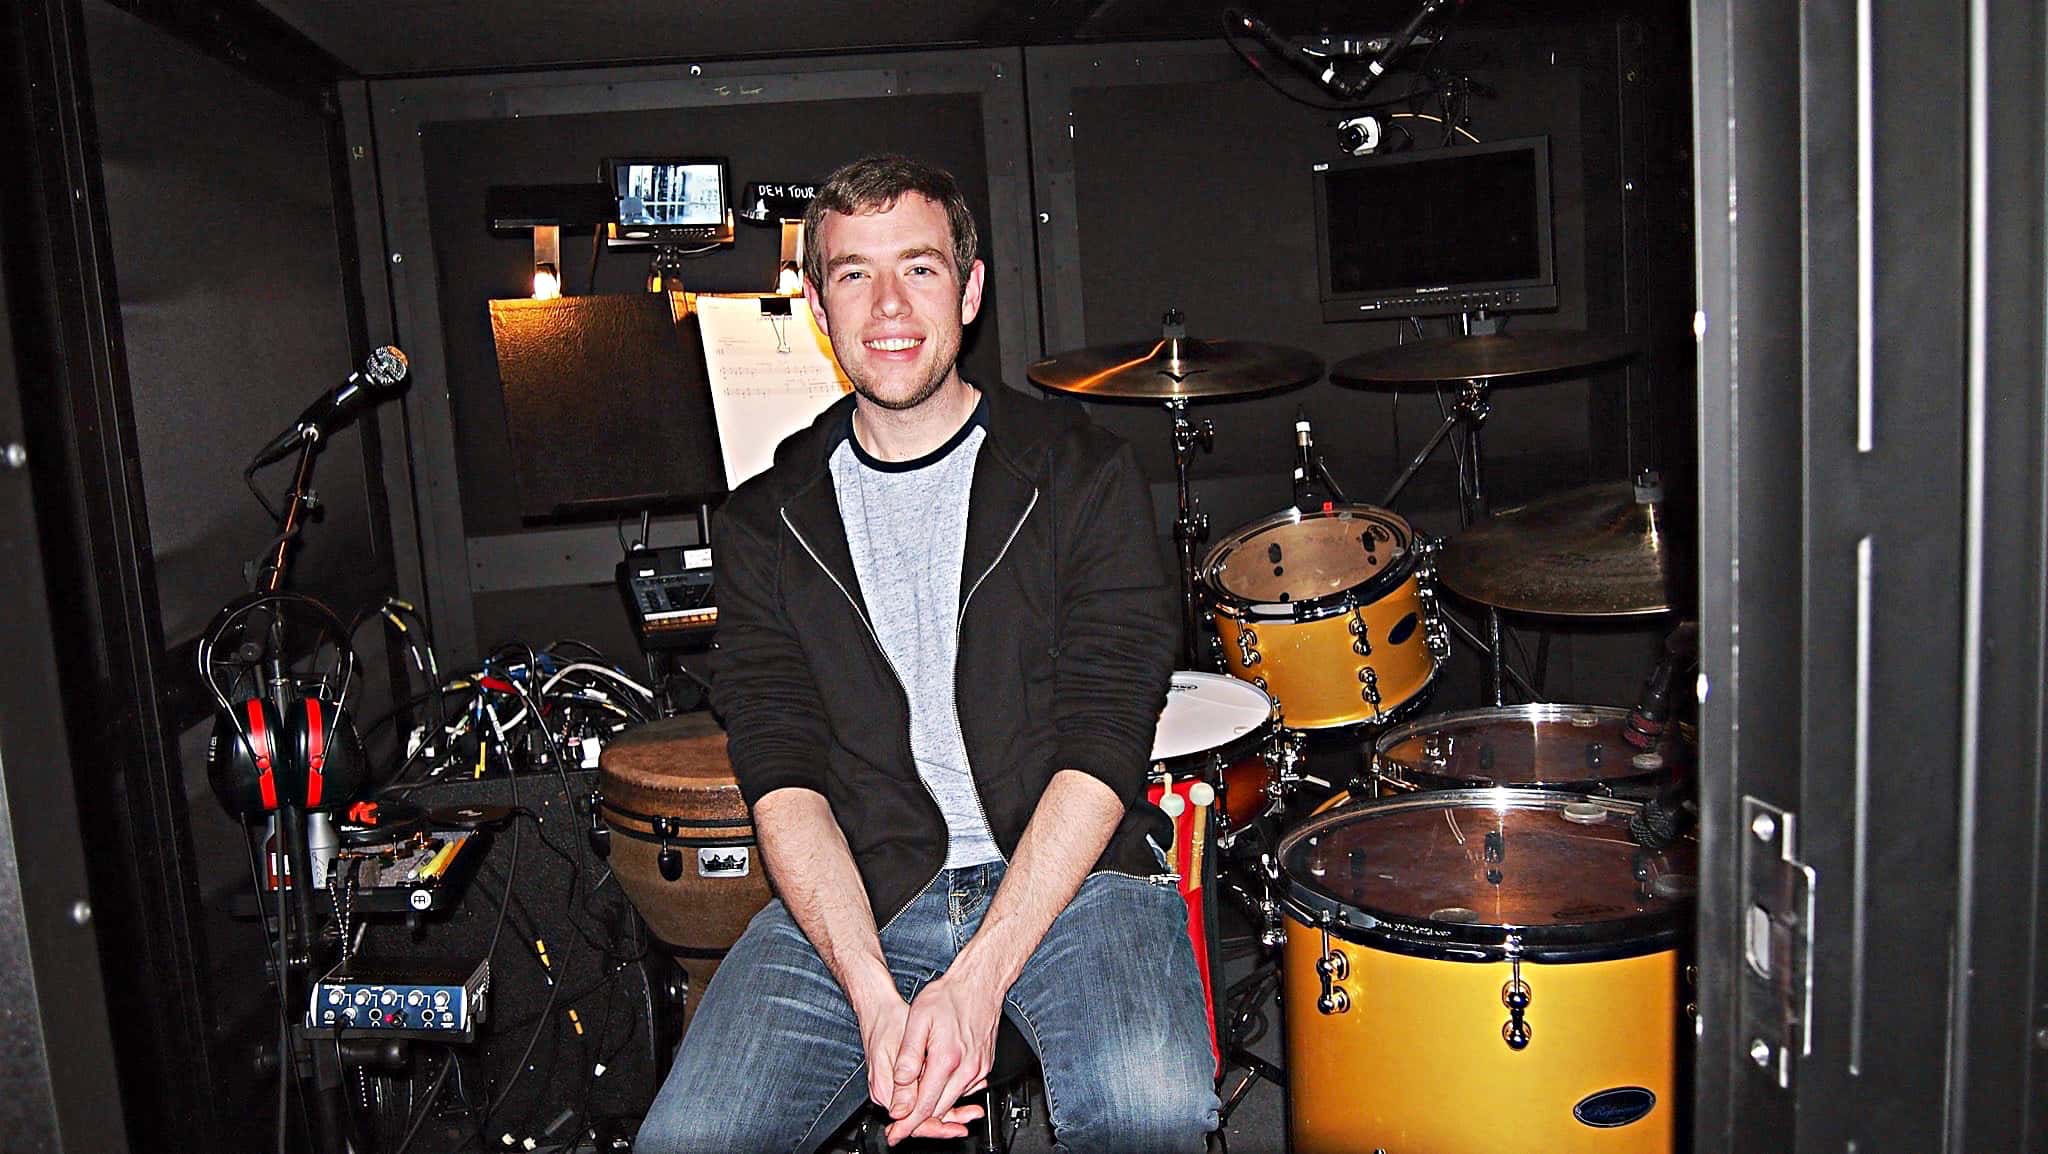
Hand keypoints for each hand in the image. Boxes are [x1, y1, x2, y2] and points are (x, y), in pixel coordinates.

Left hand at [885, 971, 1003, 1144]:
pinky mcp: (984, 1066)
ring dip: (933, 1109)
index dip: (907, 1123)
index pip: (925, 1105)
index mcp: (948, 1060)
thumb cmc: (949, 997)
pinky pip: (964, 1090)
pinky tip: (935, 1088)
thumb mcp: (917, 1020)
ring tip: (913, 1109)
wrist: (979, 984)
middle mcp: (967, 1069)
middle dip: (918, 1121)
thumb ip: (908, 1057)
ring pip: (952, 1102)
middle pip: (940, 1110)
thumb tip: (899, 1086)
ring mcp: (979, 1069)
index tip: (896, 1133)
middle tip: (899, 1127)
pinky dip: (948, 1095)